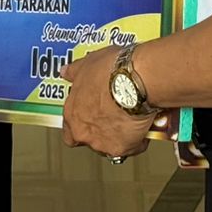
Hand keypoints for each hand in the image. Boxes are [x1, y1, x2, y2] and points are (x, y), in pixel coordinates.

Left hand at [60, 45, 157, 159]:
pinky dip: (139, 138)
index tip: (91, 112)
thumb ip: (74, 72)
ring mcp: (103, 143)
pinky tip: (145, 123)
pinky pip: (132, 146)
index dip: (82, 120)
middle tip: (114, 114)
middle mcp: (84, 132)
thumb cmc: (111, 71)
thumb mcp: (87, 63)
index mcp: (72, 113)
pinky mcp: (123, 148)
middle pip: (89, 139)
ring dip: (119, 135)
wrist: (134, 80)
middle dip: (101, 130)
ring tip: (131, 117)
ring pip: (110, 145)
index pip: (69, 128)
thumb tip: (67, 71)